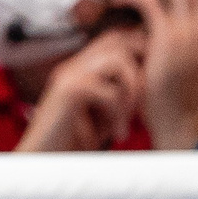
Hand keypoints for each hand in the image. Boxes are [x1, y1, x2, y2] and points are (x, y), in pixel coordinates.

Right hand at [17, 25, 146, 152]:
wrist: (44, 162)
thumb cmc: (76, 142)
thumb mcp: (103, 113)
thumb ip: (119, 93)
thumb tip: (152, 81)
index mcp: (81, 66)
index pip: (116, 36)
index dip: (140, 52)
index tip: (153, 84)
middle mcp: (74, 65)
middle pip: (118, 39)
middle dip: (141, 68)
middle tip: (145, 102)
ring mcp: (69, 75)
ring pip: (118, 61)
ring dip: (132, 93)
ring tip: (127, 121)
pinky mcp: (68, 92)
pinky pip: (109, 92)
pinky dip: (119, 115)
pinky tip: (116, 135)